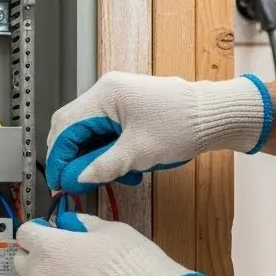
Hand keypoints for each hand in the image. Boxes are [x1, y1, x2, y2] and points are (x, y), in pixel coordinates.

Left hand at [14, 212, 211, 275]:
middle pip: (22, 262)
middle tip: (60, 256)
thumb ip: (83, 225)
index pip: (24, 233)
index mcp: (49, 248)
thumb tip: (72, 223)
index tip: (48, 230)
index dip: (38, 229)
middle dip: (36, 256)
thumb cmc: (132, 266)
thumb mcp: (111, 230)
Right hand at [46, 72, 271, 193]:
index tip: (60, 181)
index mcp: (105, 94)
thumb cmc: (185, 124)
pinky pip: (106, 133)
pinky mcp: (128, 109)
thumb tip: (76, 179)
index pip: (65, 128)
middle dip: (74, 159)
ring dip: (95, 158)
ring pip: (89, 134)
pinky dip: (109, 153)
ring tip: (116, 176)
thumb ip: (102, 167)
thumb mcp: (138, 152)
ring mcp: (118, 100)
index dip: (59, 158)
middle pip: (73, 129)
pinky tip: (127, 168)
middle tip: (78, 183)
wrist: (217, 115)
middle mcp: (107, 92)